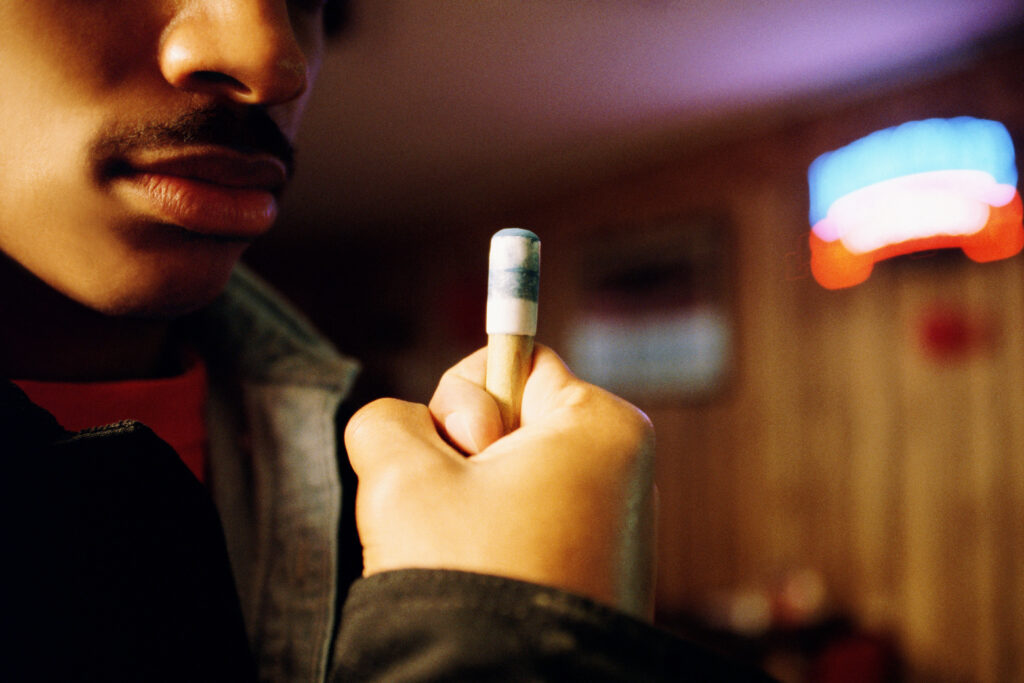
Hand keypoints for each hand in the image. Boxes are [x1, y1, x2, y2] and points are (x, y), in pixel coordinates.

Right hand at [344, 345, 656, 617]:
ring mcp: (609, 525)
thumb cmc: (469, 578)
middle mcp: (621, 469)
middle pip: (508, 419)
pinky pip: (521, 527)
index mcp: (600, 426)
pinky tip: (482, 581)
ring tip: (467, 556)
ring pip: (504, 479)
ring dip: (464, 507)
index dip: (463, 394)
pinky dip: (488, 545)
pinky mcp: (592, 570)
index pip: (516, 360)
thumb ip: (387, 420)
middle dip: (460, 456)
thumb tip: (403, 426)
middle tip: (462, 510)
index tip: (461, 447)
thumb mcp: (401, 478)